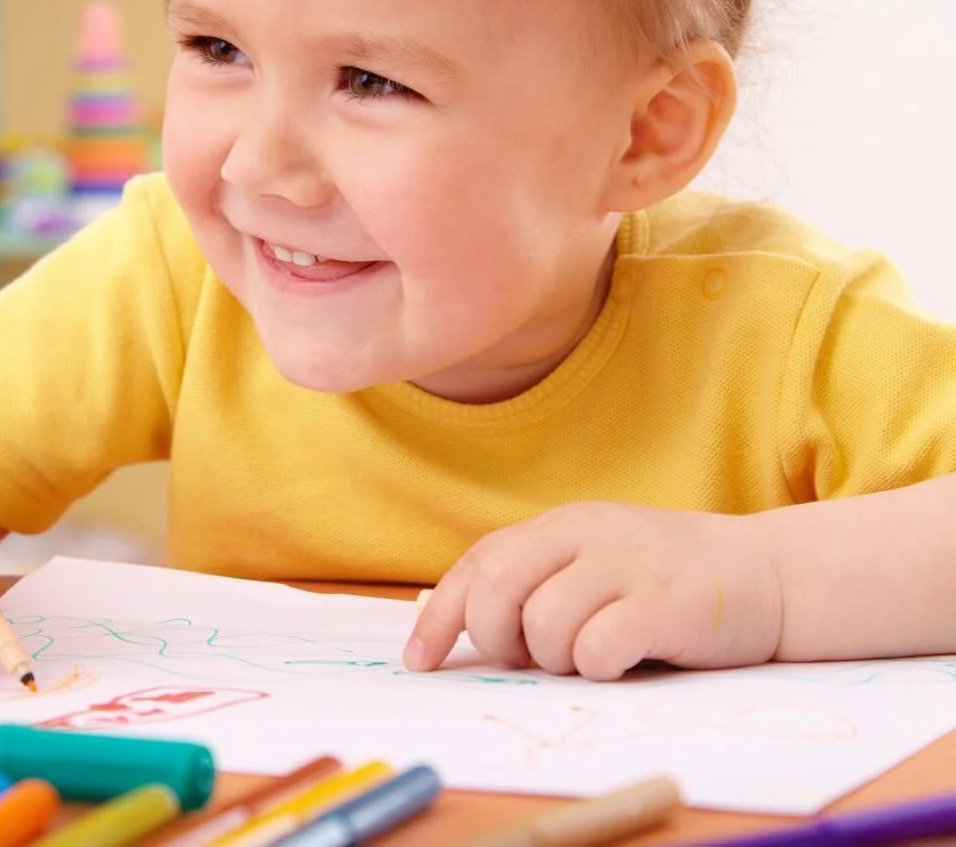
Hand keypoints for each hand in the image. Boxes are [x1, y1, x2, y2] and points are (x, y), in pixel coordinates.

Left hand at [404, 502, 784, 680]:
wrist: (771, 575)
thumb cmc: (667, 581)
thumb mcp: (594, 562)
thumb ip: (533, 579)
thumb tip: (450, 622)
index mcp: (561, 525)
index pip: (479, 564)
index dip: (441, 615)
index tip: (421, 660)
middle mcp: (587, 534)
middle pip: (497, 591)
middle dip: (496, 639)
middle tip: (528, 657)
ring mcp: (627, 565)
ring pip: (542, 626)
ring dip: (555, 659)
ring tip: (591, 654)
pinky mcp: (665, 604)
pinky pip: (597, 648)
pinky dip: (597, 666)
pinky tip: (622, 659)